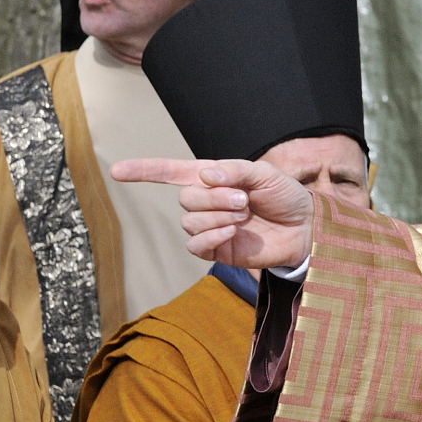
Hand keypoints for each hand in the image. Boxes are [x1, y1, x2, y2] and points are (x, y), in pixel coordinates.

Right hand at [111, 158, 313, 269]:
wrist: (305, 228)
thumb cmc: (285, 196)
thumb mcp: (264, 174)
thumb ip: (234, 171)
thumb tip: (204, 175)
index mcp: (212, 178)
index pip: (169, 172)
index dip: (144, 170)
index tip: (115, 171)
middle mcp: (206, 203)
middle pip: (185, 198)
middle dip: (214, 197)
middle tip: (244, 200)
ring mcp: (209, 227)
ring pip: (189, 222)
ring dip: (218, 216)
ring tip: (245, 216)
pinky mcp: (216, 250)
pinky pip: (196, 245)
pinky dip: (212, 236)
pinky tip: (233, 232)